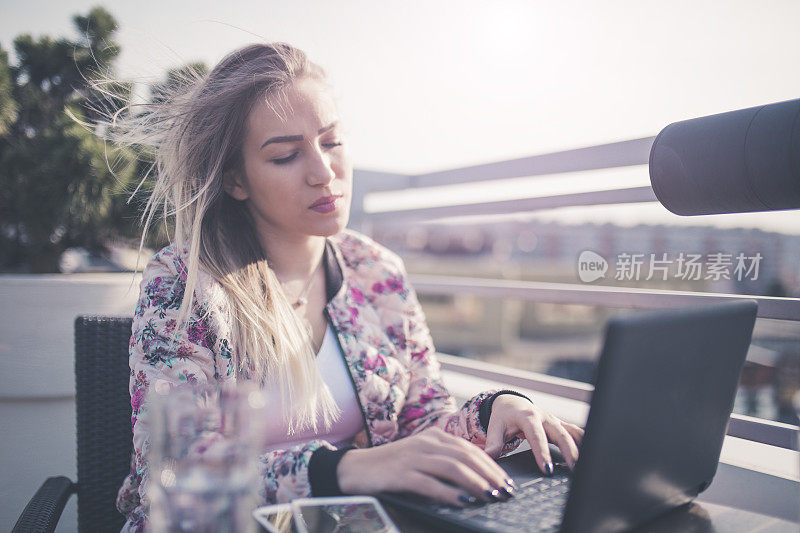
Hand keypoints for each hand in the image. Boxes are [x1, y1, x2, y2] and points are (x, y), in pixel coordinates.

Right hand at [337, 427, 516, 506]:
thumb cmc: (392, 467)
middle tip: (505, 492)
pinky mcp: (401, 474)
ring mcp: (413, 457)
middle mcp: (425, 443)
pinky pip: (430, 483)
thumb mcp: (422, 458)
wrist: (354, 468)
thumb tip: (478, 479)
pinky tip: (464, 501)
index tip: (507, 481)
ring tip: (491, 497)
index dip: (491, 466)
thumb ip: (445, 462)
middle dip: (490, 475)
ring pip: (452, 467)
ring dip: (476, 483)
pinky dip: (450, 492)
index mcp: (433, 436)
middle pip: (466, 457)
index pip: (470, 449)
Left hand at [483, 395, 583, 474]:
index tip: (547, 468)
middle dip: (569, 452)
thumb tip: (488, 458)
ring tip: (587, 466)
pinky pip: (577, 433)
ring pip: (572, 433)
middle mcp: (544, 417)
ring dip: (581, 448)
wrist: (512, 403)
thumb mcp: (496, 427)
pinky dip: (586, 443)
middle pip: (561, 434)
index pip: (536, 436)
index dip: (542, 452)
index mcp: (527, 417)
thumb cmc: (504, 417)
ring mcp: (555, 421)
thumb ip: (493, 443)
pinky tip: (593, 456)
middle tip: (574, 470)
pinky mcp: (561, 426)